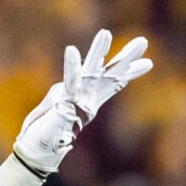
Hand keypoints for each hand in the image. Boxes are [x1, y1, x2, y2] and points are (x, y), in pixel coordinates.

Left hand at [10, 29, 152, 177]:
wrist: (37, 152)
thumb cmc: (46, 131)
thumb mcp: (60, 105)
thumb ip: (68, 92)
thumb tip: (69, 82)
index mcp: (88, 100)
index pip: (113, 82)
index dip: (129, 71)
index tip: (149, 63)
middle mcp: (87, 100)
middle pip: (109, 74)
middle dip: (126, 58)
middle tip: (144, 41)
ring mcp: (77, 101)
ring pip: (91, 73)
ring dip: (98, 52)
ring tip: (105, 33)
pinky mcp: (64, 103)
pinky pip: (68, 82)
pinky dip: (71, 66)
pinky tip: (72, 51)